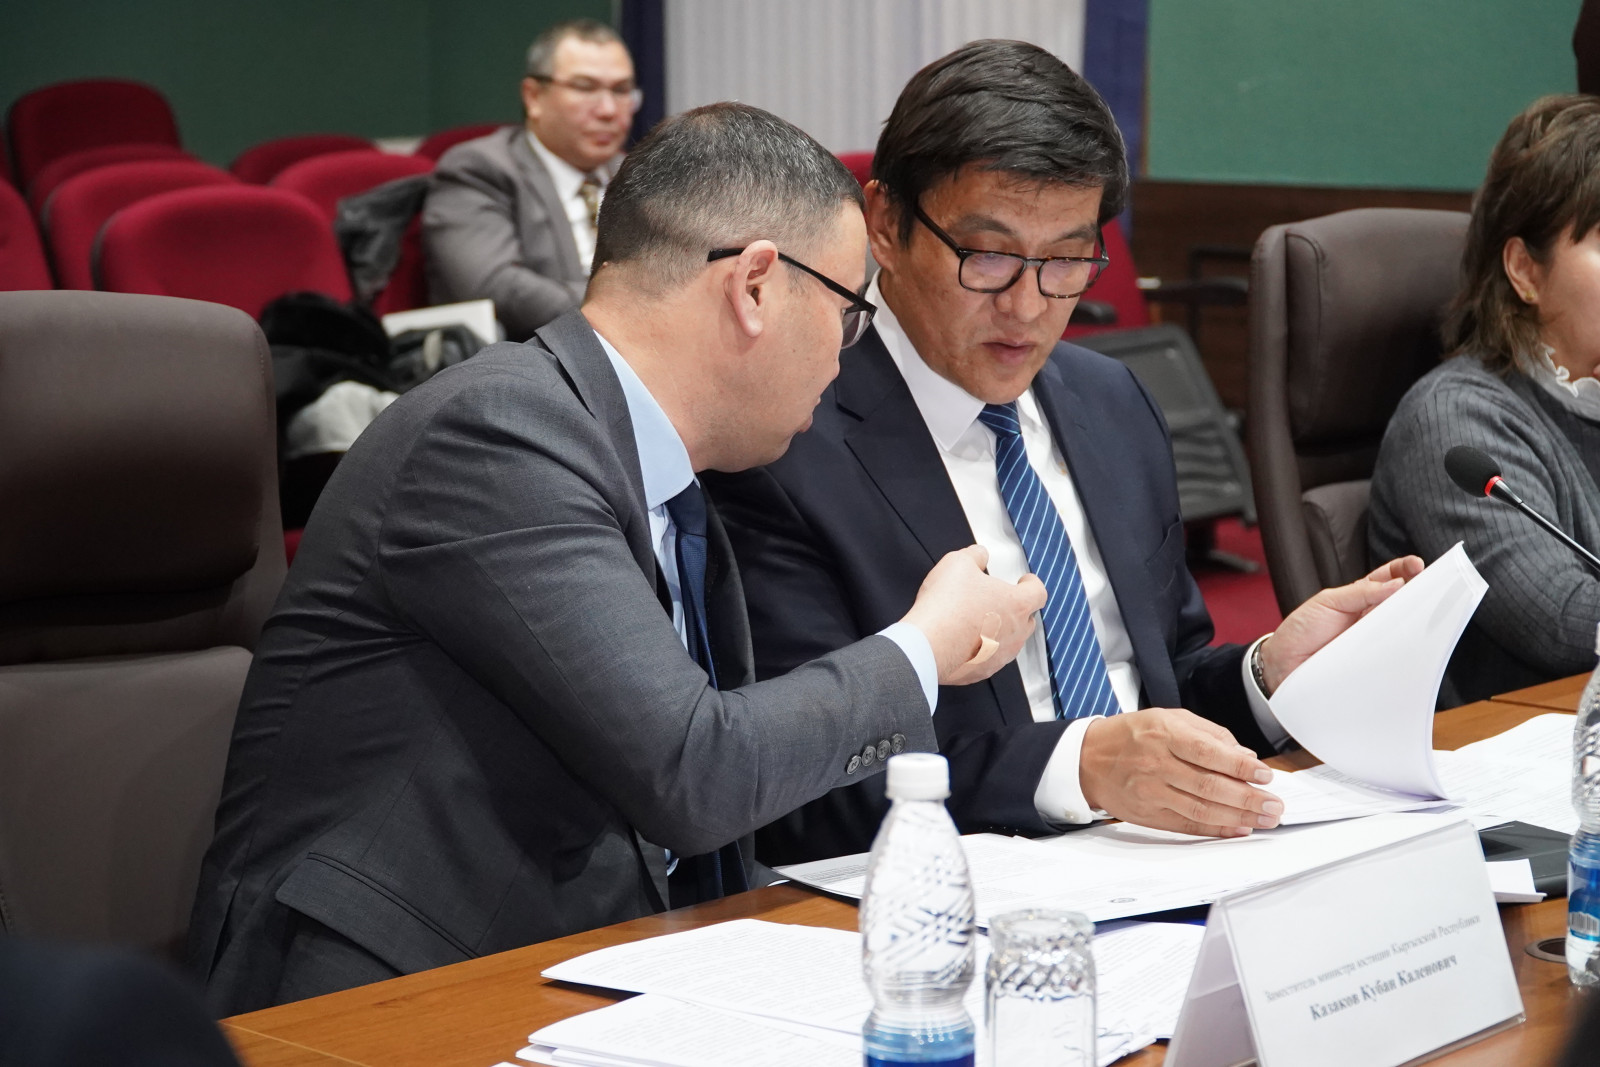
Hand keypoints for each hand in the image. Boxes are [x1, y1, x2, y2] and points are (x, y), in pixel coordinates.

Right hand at [901, 545, 1046, 685]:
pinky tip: (963, 641)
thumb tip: (979, 555)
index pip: (1038, 592)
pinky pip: (988, 659)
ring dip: (998, 631)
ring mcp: (1000, 655)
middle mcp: (1015, 633)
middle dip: (1016, 610)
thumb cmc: (946, 605)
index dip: (1032, 584)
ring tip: (977, 622)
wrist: (928, 644)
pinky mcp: (982, 671)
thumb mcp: (958, 563)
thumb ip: (975, 556)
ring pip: (1009, 642)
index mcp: (1017, 604)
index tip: (1026, 582)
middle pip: (1027, 620)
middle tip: (997, 601)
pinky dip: (981, 650)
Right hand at [1079, 708, 1280, 836]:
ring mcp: (1150, 791)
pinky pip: (1187, 824)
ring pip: (1201, 809)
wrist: (1088, 759)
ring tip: (1263, 819)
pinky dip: (1215, 829)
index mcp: (1164, 733)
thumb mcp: (1168, 718)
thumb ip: (1209, 734)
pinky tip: (1237, 829)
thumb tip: (1245, 757)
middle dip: (1248, 798)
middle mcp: (1156, 763)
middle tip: (1274, 806)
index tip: (1266, 776)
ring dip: (1237, 817)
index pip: (1209, 752)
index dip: (1240, 767)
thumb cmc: (1131, 735)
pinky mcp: (1147, 814)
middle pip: (1209, 786)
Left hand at [1258, 555, 1424, 692]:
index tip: (1416, 565)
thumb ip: (1359, 593)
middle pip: (1402, 601)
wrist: (1284, 663)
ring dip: (1414, 618)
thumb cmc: (1301, 629)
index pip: (1388, 578)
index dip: (1403, 570)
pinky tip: (1410, 639)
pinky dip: (1404, 646)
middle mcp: (1371, 616)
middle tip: (1429, 584)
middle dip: (1418, 591)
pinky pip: (1394, 651)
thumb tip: (1395, 584)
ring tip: (1423, 608)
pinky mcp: (1374, 660)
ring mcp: (1374, 638)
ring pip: (1403, 626)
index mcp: (1360, 597)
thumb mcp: (1327, 602)